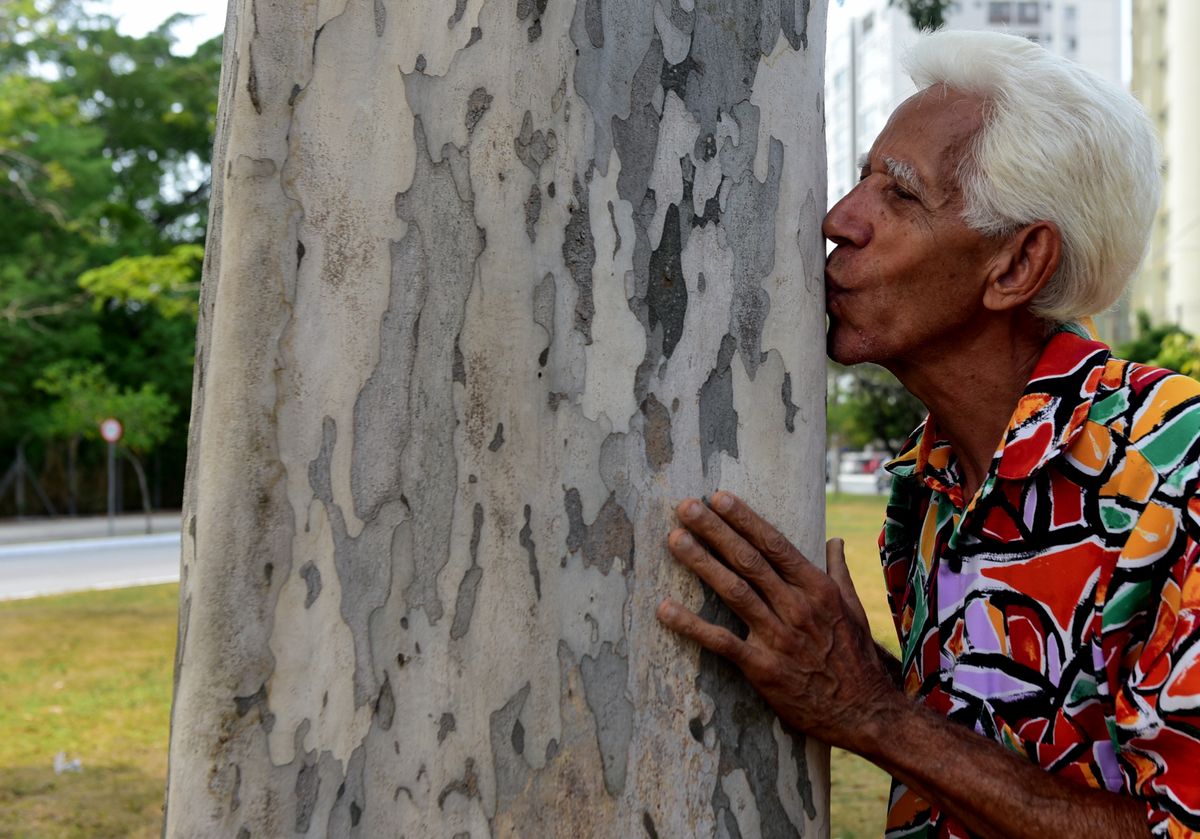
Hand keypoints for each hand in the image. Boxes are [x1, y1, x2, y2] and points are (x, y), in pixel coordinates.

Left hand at [657, 490, 898, 750]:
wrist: (866, 713)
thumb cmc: (857, 659)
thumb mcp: (853, 609)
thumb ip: (838, 571)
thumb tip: (834, 540)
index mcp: (817, 589)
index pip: (774, 544)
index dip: (745, 519)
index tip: (719, 498)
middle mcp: (796, 607)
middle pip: (748, 560)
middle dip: (715, 530)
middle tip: (685, 507)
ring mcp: (778, 637)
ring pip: (733, 591)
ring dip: (701, 563)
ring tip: (675, 539)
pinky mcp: (763, 668)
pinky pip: (721, 642)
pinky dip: (691, 625)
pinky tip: (665, 609)